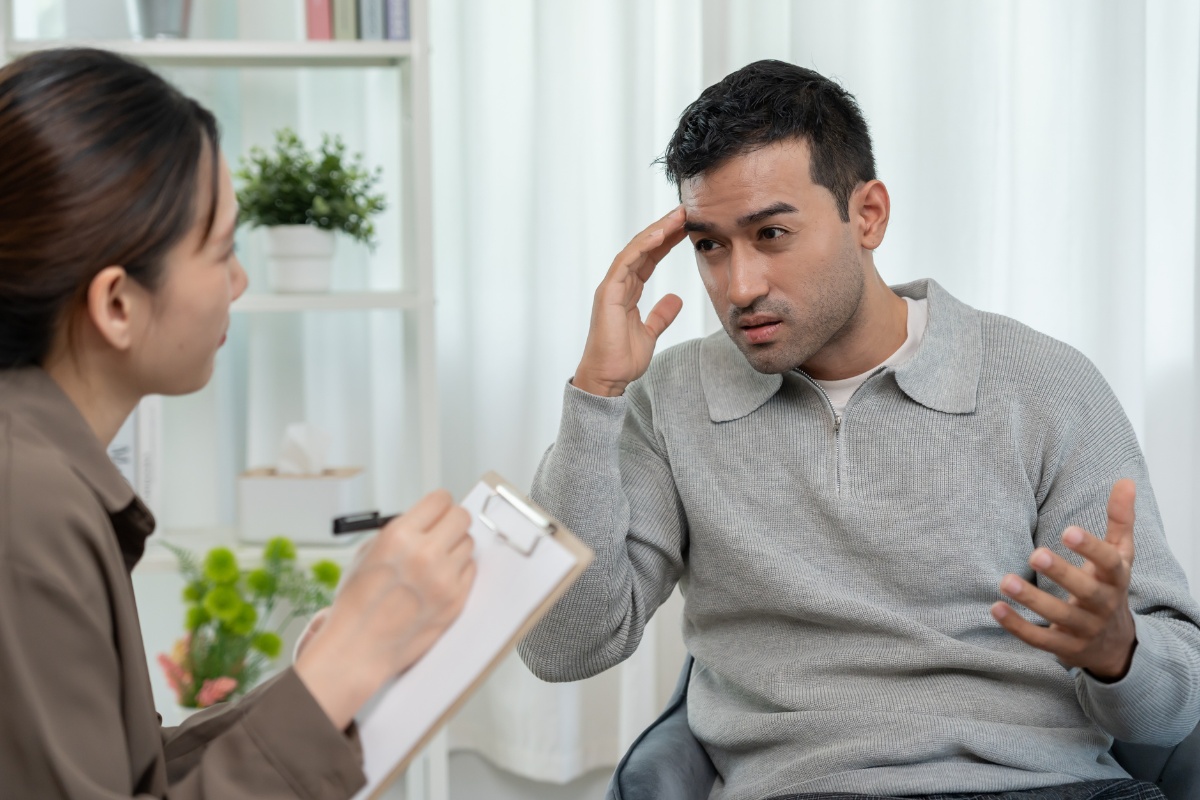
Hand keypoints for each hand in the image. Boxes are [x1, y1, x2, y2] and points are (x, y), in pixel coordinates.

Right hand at [294, 489, 475, 729]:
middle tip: (442, 531)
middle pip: (461, 517)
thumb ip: (400, 531)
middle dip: (451, 522)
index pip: (441, 500)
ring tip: (434, 562)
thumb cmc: (358, 603)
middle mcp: (425, 554)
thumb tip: (426, 520)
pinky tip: (439, 580)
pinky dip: (458, 571)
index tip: (437, 511)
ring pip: (468, 543)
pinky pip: (471, 569)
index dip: (438, 505)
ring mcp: (444, 579)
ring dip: (454, 548)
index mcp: (400, 537)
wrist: (359, 647)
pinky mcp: (456, 600)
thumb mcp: (368, 553)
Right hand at [573, 207, 688, 396]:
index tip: (686, 227)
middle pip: (642, 248)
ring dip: (656, 231)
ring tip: (676, 216)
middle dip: (663, 229)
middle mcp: (618, 284)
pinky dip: (642, 247)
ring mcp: (611, 287)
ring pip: (635, 250)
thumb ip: (661, 315)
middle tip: (684, 211)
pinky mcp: (607, 293)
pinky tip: (659, 234)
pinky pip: (625, 263)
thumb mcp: (650, 333)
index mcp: (627, 291)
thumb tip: (675, 300)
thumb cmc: (622, 359)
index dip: (666, 241)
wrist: (608, 378)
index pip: (649, 258)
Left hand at [991, 479, 1137, 680]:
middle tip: (1035, 554)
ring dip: (1032, 600)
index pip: (1109, 562)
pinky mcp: (1065, 648)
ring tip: (1004, 580)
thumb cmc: (1110, 588)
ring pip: (1059, 617)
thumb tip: (1125, 480)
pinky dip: (1018, 626)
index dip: (1090, 548)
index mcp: (1116, 579)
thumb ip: (1120, 520)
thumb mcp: (1121, 555)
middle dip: (1061, 574)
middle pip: (1086, 592)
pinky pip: (1041, 640)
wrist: (1117, 645)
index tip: (1067, 530)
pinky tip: (995, 608)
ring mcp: (1084, 630)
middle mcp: (1103, 605)